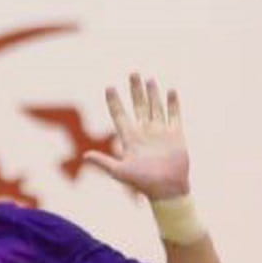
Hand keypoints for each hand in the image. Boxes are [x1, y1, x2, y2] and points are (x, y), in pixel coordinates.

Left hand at [83, 72, 190, 200]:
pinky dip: (172, 103)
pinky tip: (170, 90)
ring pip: (155, 107)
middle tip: (133, 73)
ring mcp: (160, 132)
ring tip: (149, 78)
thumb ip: (103, 162)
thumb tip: (85, 155)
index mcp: (129, 138)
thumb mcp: (119, 172)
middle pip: (138, 106)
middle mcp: (144, 132)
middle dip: (135, 90)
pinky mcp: (176, 135)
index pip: (119, 115)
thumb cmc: (142, 183)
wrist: (166, 189)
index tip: (109, 87)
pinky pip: (174, 115)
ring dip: (152, 93)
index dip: (114, 101)